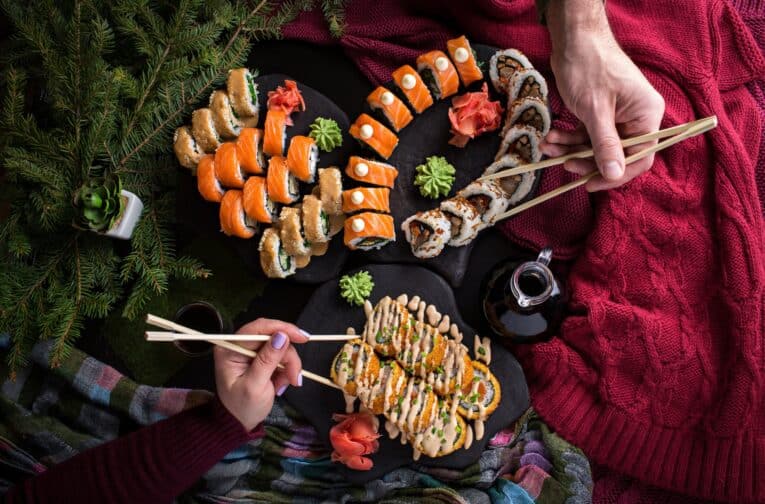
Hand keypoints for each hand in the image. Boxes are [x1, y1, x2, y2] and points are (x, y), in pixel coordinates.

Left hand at [214, 318, 308, 430]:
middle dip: (288, 355)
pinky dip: (287, 369)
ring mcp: (252, 352)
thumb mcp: (255, 386)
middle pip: (273, 336)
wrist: (240, 421)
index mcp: (231, 350)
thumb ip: (267, 360)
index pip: (258, 328)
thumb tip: (281, 336)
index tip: (301, 337)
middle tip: (294, 376)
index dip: (281, 328)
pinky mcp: (262, 357)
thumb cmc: (242, 407)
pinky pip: (282, 356)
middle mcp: (240, 346)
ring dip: (289, 365)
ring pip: (281, 346)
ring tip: (287, 383)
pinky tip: (281, 383)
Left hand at [542, 0, 664, 190]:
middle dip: (586, 160)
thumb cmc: (589, 66)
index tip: (591, 183)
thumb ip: (605, 144)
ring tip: (547, 147)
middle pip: (615, 154)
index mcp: (647, 115)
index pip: (641, 157)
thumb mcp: (595, 110)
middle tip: (563, 164)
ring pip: (595, 145)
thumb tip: (615, 175)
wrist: (573, 38)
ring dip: (570, 149)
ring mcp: (618, 115)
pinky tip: (550, 138)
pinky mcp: (600, 112)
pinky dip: (568, 137)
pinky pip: (586, 134)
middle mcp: (637, 117)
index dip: (617, 175)